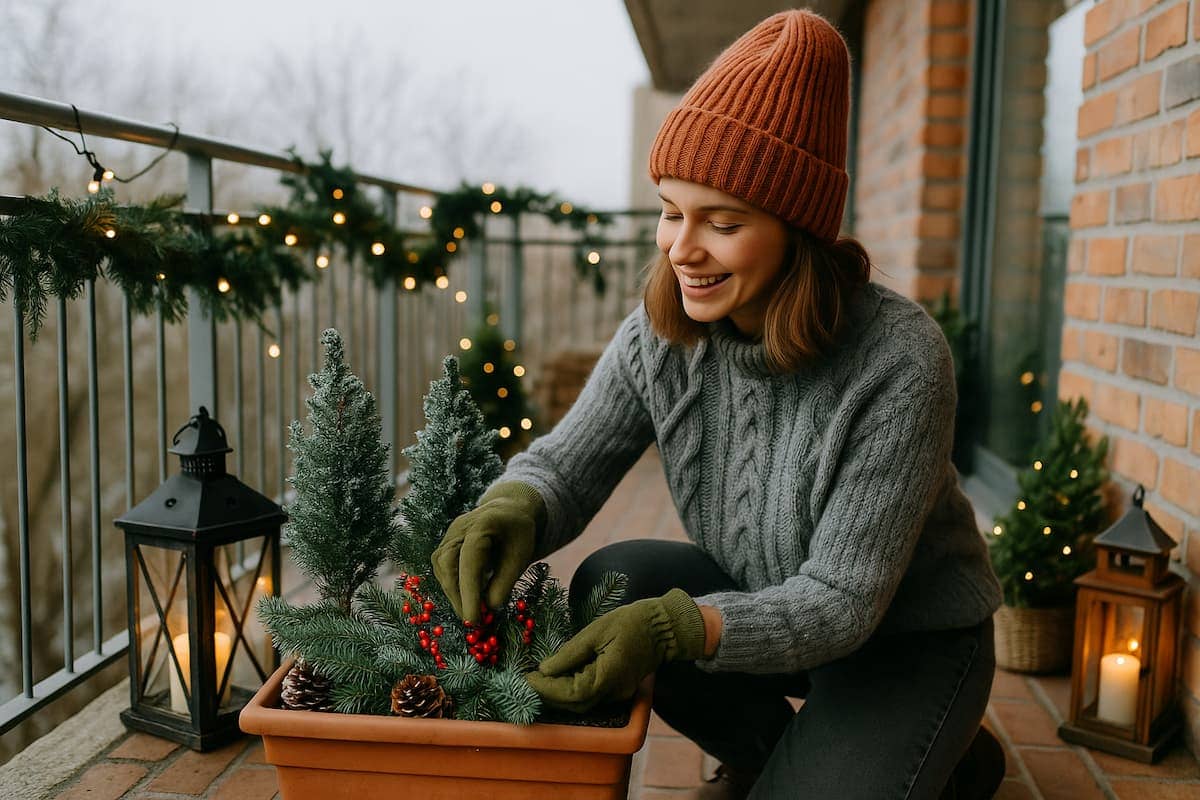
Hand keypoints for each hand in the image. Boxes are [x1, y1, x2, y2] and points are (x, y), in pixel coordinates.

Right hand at [432, 482, 544, 620]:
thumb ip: (506, 580)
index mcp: (483, 523)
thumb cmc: (518, 533)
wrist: (508, 511)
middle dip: (457, 594)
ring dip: (452, 593)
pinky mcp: (445, 544)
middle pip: (448, 562)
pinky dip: (451, 585)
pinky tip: (464, 599)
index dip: (469, 590)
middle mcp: (460, 527)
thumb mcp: (521, 555)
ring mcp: (449, 534)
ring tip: (470, 612)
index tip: (473, 618)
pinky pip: (441, 567)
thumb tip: (490, 608)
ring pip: (441, 566)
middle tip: (472, 621)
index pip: (470, 558)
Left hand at [525, 589, 705, 712]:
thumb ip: (570, 653)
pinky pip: (590, 697)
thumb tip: (544, 670)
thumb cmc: (631, 621)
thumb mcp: (596, 630)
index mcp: (609, 676)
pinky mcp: (618, 690)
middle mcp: (614, 692)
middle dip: (547, 695)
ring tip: (536, 681)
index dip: (546, 688)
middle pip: (575, 704)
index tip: (526, 677)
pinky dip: (571, 692)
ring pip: (582, 704)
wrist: (663, 626)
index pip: (571, 693)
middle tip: (525, 681)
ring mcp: (618, 694)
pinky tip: (557, 680)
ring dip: (557, 696)